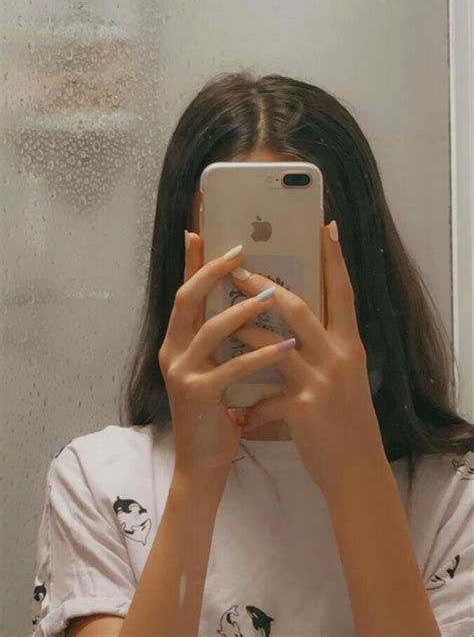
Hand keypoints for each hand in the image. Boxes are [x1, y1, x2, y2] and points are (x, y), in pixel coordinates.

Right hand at [158, 232, 286, 478]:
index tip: (198, 230)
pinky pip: (232, 368)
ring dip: (243, 309)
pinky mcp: (198, 395)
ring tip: (272, 294)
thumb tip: (252, 301)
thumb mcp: (216, 368)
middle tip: (241, 251)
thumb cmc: (216, 412)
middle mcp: (173, 351)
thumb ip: (224, 339)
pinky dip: (261, 355)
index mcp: (178, 341)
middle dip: (214, 271)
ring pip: (210, 329)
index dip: (191, 261)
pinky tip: (287, 347)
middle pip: (188, 298)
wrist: (202, 465)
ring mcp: (182, 373)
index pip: (185, 291)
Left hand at [229, 221, 384, 493]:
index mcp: (350, 346)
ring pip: (273, 344)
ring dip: (242, 330)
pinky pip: (265, 398)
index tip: (327, 227)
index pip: (343, 292)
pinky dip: (251, 408)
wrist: (359, 474)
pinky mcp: (303, 410)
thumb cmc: (348, 425)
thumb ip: (324, 351)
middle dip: (264, 286)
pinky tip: (240, 418)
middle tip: (239, 268)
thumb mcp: (346, 380)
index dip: (335, 259)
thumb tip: (295, 330)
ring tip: (220, 318)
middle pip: (299, 308)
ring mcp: (321, 382)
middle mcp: (339, 357)